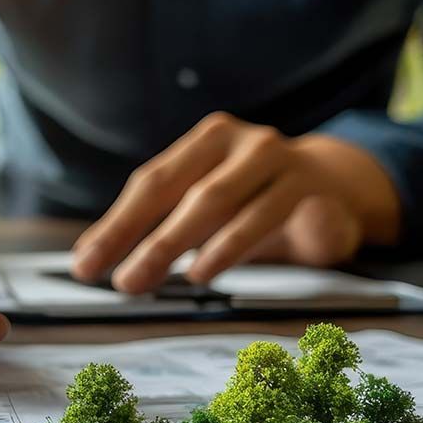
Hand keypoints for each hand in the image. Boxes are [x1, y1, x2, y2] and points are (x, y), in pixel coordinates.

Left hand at [71, 112, 400, 292]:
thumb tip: (91, 259)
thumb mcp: (208, 207)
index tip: (85, 265)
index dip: (115, 225)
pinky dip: (228, 246)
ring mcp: (277, 158)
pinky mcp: (308, 185)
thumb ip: (159, 225)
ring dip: (178, 243)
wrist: (337, 189)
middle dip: (142, 239)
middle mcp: (240, 141)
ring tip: (149, 279)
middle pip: (181, 191)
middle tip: (117, 282)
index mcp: (205, 141)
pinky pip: (262, 215)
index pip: (151, 183)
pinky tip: (201, 271)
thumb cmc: (256, 201)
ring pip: (218, 201)